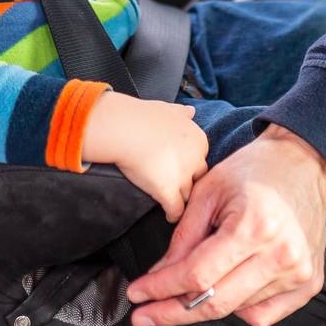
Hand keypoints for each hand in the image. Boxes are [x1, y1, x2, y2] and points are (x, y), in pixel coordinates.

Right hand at [82, 93, 208, 221]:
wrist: (125, 128)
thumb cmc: (142, 117)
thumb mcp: (168, 109)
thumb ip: (181, 113)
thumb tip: (190, 111)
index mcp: (198, 140)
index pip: (200, 159)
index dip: (190, 166)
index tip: (179, 168)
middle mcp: (195, 159)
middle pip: (198, 178)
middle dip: (189, 183)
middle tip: (178, 188)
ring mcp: (182, 177)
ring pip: (189, 195)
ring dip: (182, 200)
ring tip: (175, 205)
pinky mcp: (168, 191)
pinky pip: (176, 209)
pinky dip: (173, 214)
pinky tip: (169, 216)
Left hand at [126, 125, 325, 325]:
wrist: (304, 163)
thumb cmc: (254, 170)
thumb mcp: (209, 191)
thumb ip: (184, 237)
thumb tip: (159, 276)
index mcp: (255, 226)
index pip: (198, 274)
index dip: (161, 288)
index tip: (136, 294)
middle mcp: (282, 255)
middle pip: (216, 302)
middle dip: (172, 311)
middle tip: (143, 315)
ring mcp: (300, 273)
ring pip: (235, 310)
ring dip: (204, 304)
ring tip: (189, 285)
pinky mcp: (310, 284)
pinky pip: (262, 315)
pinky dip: (238, 307)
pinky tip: (226, 287)